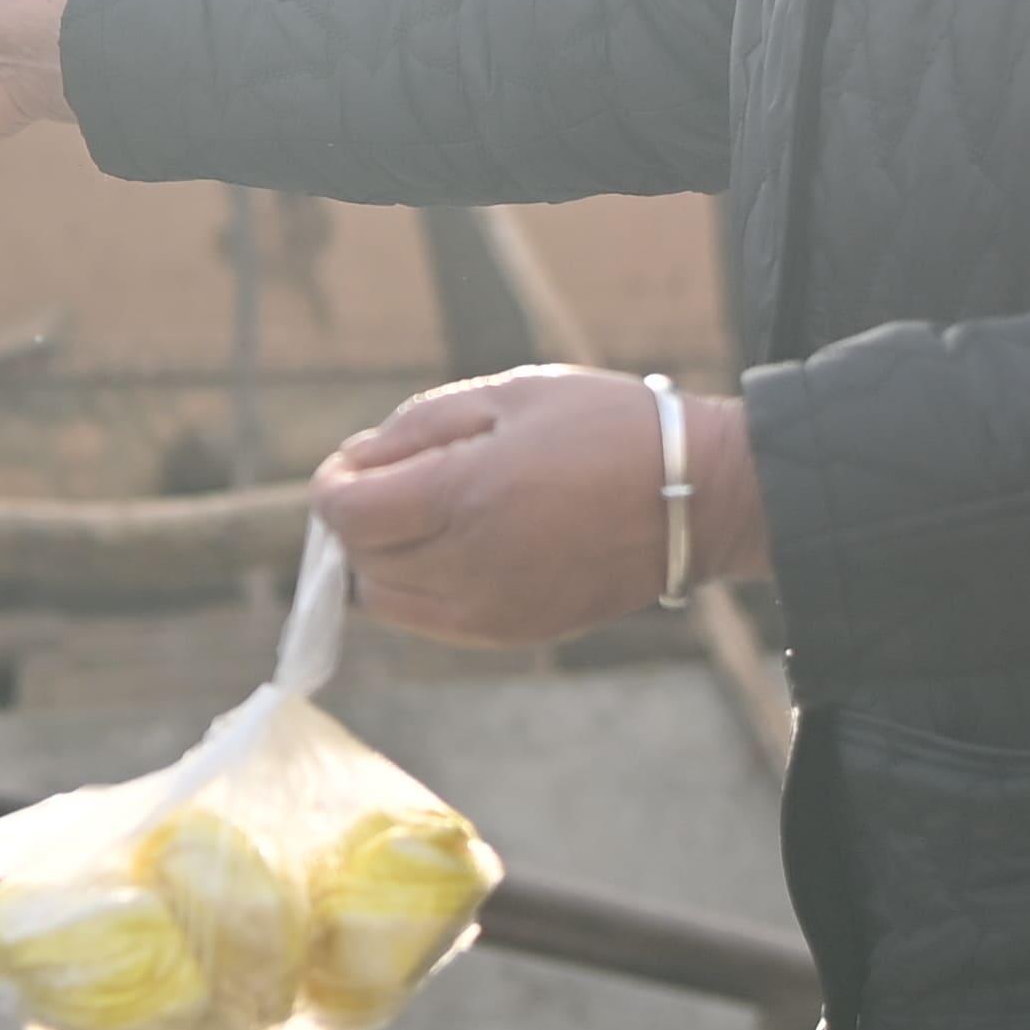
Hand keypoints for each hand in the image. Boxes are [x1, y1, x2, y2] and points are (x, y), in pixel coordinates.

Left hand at [308, 366, 767, 647]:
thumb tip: (355, 463)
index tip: (358, 464)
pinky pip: (429, 621)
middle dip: (360, 517)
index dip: (335, 484)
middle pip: (359, 558)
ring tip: (433, 513)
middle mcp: (466, 568)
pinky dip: (421, 587)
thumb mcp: (507, 394)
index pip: (343, 515)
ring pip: (385, 599)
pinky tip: (462, 546)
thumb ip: (416, 428)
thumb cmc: (603, 427)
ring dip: (386, 556)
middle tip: (401, 477)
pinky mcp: (512, 635)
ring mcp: (489, 611)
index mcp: (461, 497)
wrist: (695, 496)